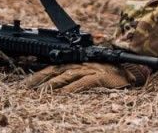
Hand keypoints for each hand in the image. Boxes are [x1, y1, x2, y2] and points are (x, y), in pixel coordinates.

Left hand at [22, 62, 150, 92]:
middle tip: (26, 88)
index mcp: (77, 61)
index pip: (53, 66)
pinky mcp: (98, 76)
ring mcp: (89, 69)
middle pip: (55, 69)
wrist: (131, 69)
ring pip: (65, 75)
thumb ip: (76, 76)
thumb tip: (59, 87)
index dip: (39, 74)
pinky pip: (82, 83)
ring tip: (40, 93)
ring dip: (52, 84)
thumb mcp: (90, 71)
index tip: (26, 83)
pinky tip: (62, 96)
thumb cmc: (111, 72)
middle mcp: (80, 63)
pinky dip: (71, 89)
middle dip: (39, 78)